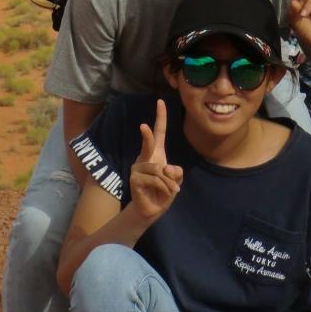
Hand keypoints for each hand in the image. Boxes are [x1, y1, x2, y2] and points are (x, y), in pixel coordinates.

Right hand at [129, 99, 183, 223]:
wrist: (152, 210)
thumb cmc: (164, 191)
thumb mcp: (176, 180)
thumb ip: (176, 172)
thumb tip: (165, 168)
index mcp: (156, 153)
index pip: (159, 132)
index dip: (160, 117)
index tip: (160, 101)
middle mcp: (145, 157)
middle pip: (148, 143)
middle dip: (147, 136)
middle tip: (143, 126)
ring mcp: (138, 168)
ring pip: (158, 170)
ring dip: (169, 182)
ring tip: (171, 190)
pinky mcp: (134, 179)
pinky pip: (155, 180)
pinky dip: (165, 187)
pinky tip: (165, 193)